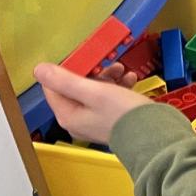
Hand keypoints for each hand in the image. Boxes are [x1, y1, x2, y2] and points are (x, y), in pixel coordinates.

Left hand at [33, 62, 152, 144]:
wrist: (155, 136)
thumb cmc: (125, 116)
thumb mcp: (94, 92)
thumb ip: (65, 80)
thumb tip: (40, 70)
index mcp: (68, 115)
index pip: (54, 87)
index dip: (67, 70)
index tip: (83, 60)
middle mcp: (78, 121)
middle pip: (75, 89)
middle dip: (92, 72)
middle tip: (106, 64)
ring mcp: (94, 122)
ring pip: (93, 92)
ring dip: (107, 77)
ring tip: (121, 70)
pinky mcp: (110, 121)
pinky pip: (108, 99)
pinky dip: (116, 87)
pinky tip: (129, 80)